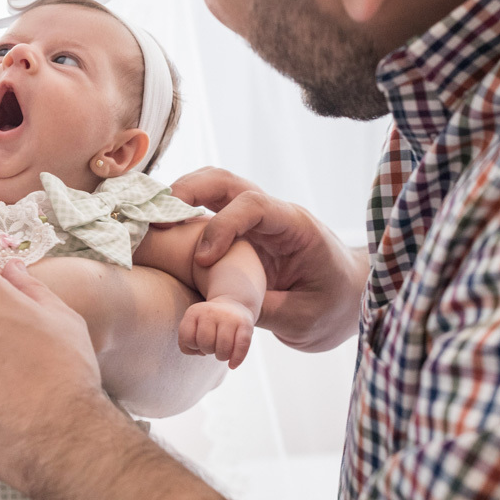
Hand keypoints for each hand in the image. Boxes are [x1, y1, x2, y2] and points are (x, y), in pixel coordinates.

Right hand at [171, 167, 367, 351]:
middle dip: (188, 190)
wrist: (349, 297)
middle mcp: (271, 214)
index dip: (222, 226)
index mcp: (295, 227)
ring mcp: (254, 219)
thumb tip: (218, 312)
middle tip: (156, 218)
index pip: (253, 205)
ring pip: (212, 187)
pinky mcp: (241, 230)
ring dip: (179, 197)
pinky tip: (159, 230)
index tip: (202, 259)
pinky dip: (180, 212)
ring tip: (151, 221)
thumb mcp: (304, 319)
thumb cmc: (335, 305)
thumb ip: (262, 311)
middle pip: (225, 181)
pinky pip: (207, 208)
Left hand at [178, 296, 254, 368]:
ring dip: (221, 357)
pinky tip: (232, 365)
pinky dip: (236, 359)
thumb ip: (186, 342)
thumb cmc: (209, 323)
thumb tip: (201, 353)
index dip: (191, 346)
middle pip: (205, 343)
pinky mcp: (245, 324)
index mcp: (195, 312)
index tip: (197, 344)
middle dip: (207, 350)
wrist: (233, 305)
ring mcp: (229, 317)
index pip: (187, 337)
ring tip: (221, 352)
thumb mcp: (192, 325)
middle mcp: (211, 312)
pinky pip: (241, 346)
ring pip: (223, 348)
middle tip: (212, 346)